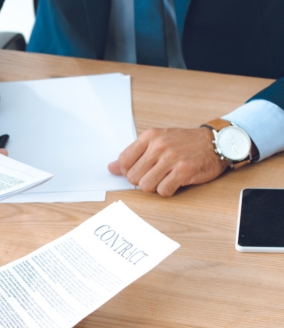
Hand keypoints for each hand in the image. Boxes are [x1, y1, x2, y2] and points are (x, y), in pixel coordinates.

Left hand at [109, 127, 225, 196]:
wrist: (216, 143)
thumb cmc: (185, 143)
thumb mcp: (157, 140)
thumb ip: (134, 154)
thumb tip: (111, 168)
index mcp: (149, 136)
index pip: (123, 161)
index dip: (128, 171)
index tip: (139, 170)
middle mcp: (159, 146)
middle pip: (133, 176)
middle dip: (142, 180)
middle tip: (156, 174)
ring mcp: (171, 158)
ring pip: (146, 186)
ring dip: (155, 186)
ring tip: (165, 178)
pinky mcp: (183, 171)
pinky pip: (163, 190)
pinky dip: (167, 190)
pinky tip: (175, 181)